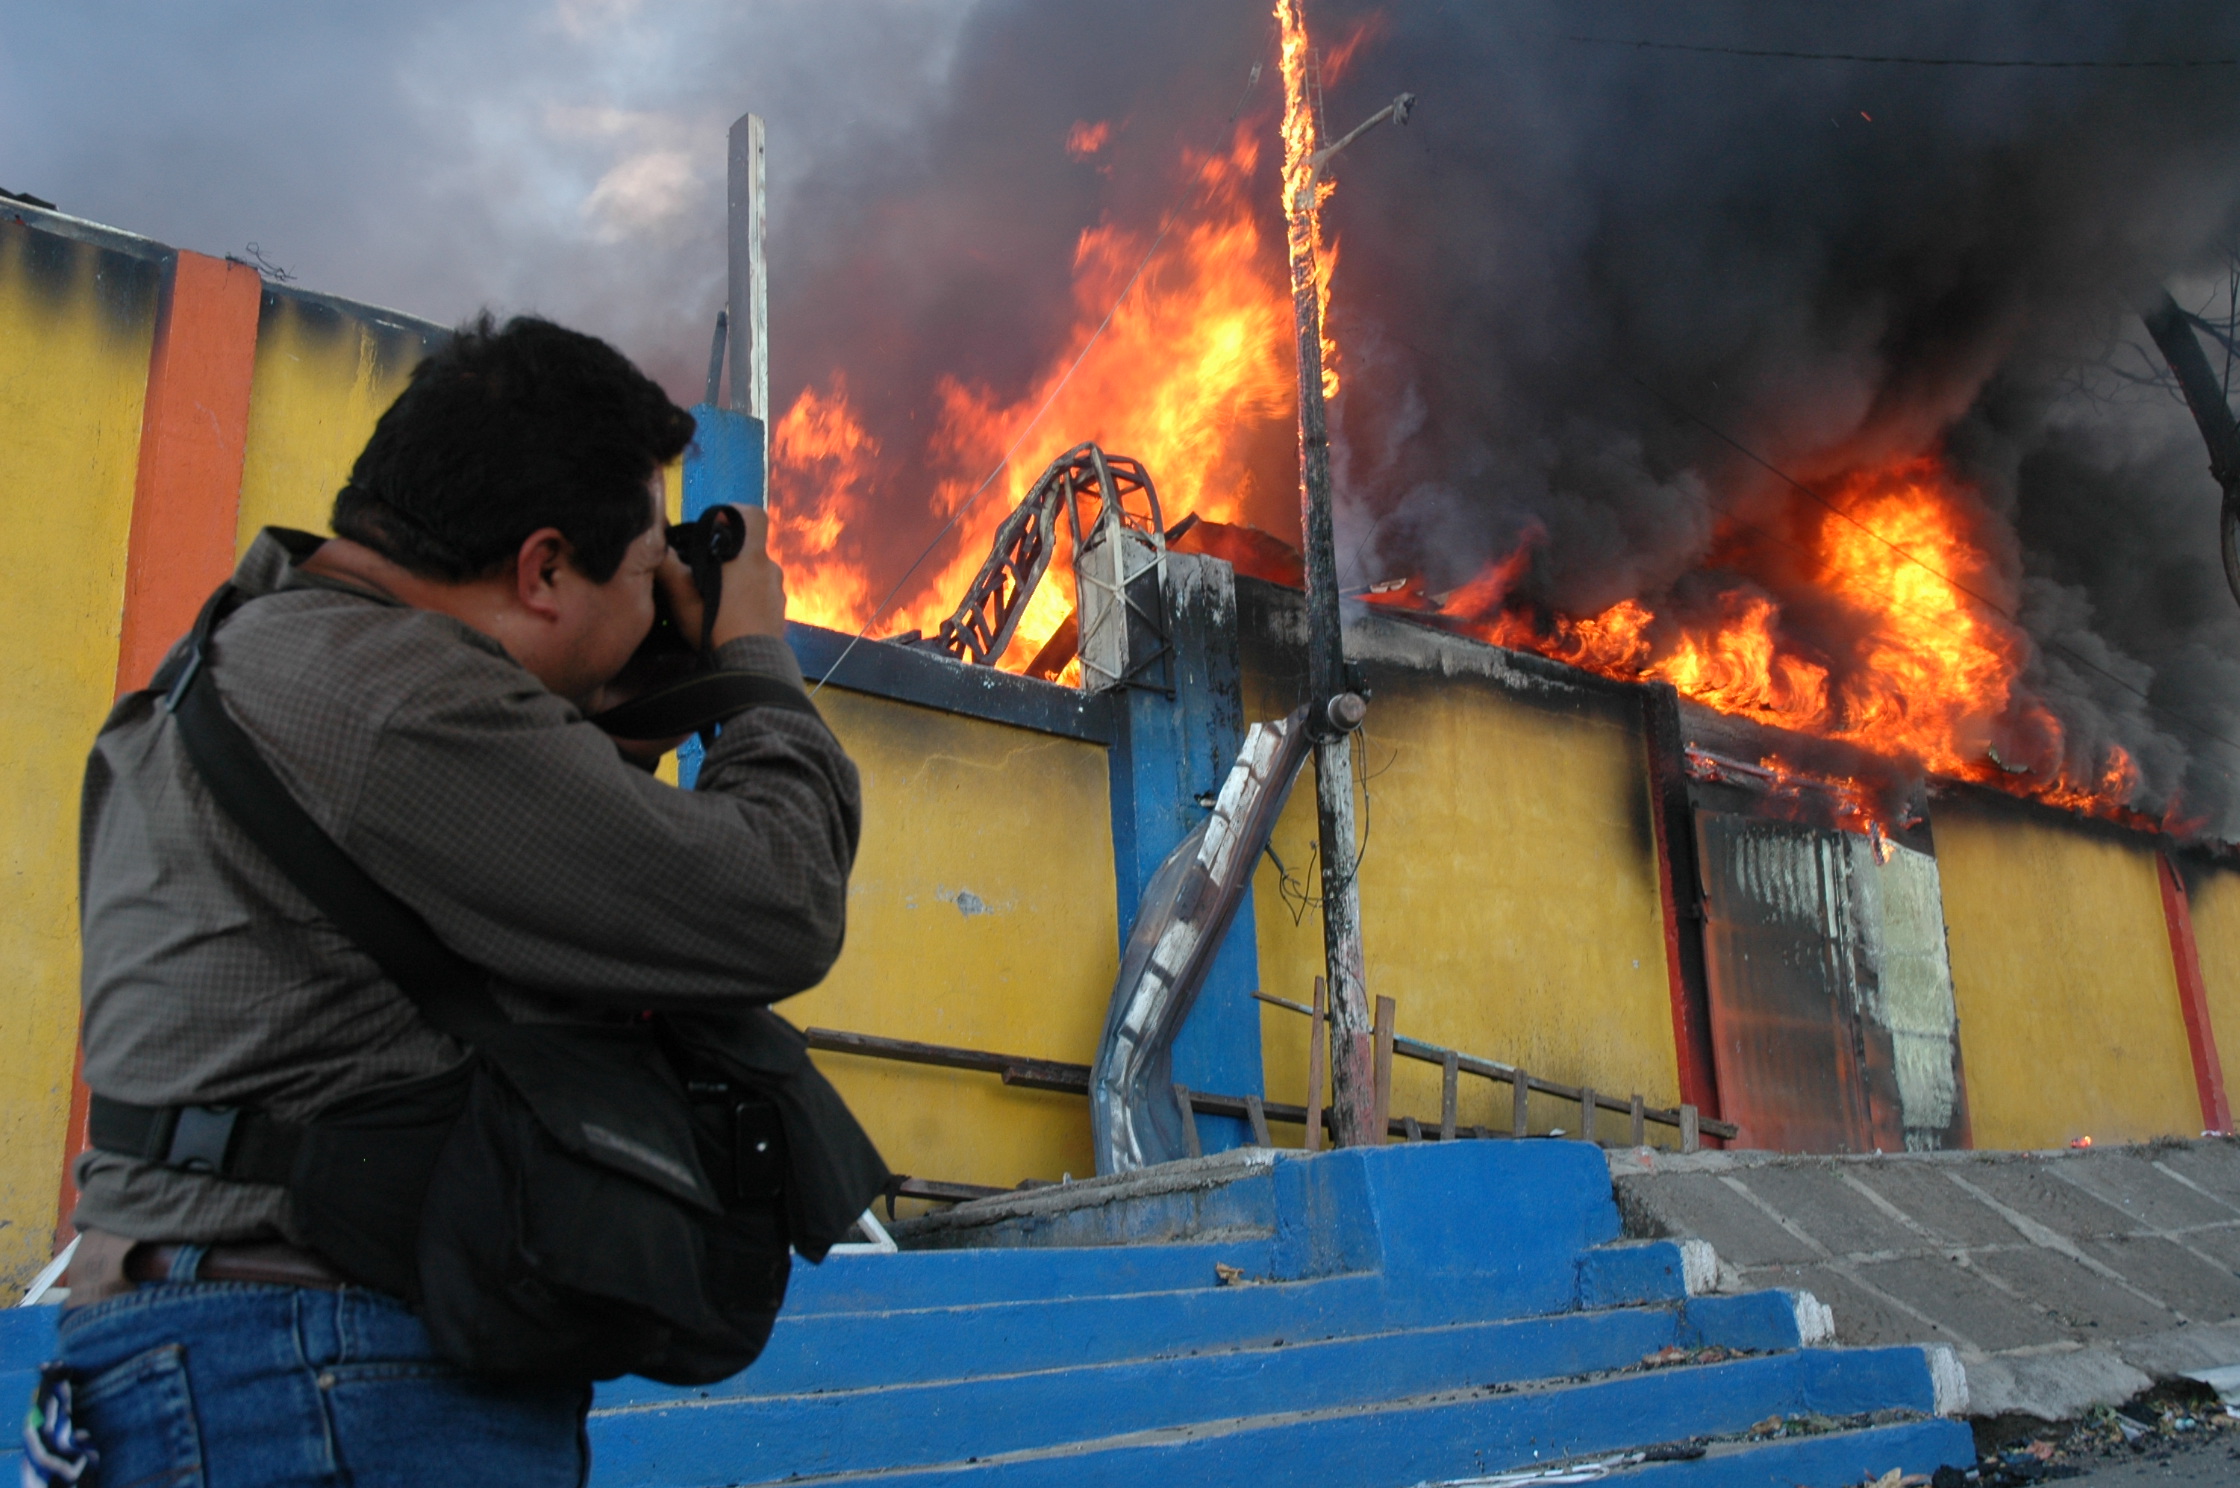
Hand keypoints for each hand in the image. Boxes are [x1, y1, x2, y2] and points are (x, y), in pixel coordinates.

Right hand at [655, 505, 787, 651]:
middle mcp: (769, 570)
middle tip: (704, 569)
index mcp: (750, 556)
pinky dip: (748, 599)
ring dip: (738, 578)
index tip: (715, 526)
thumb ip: (668, 566)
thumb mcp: (682, 595)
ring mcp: (777, 593)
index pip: (754, 515)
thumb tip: (656, 545)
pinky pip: (762, 596)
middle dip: (729, 554)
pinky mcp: (779, 613)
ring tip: (715, 596)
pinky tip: (729, 615)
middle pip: (750, 548)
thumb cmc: (715, 625)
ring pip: (756, 573)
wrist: (748, 666)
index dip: (734, 513)